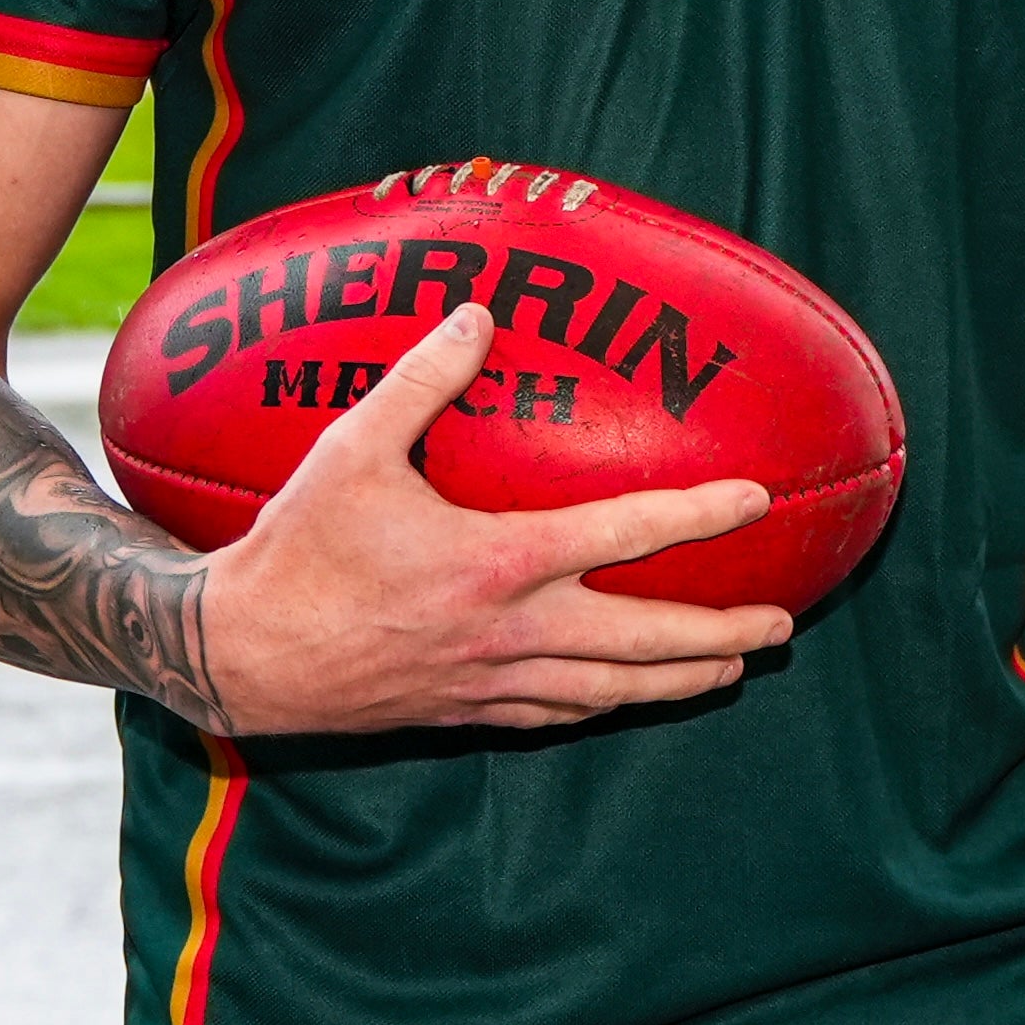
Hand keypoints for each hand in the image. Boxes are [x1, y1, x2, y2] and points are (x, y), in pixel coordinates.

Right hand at [200, 301, 790, 733]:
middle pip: (645, 639)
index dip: (698, 514)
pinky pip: (558, 713)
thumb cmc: (298, 549)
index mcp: (498, 562)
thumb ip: (421, 378)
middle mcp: (511, 631)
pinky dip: (607, 703)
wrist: (243, 657)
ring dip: (681, 680)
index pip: (624, 535)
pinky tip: (626, 696)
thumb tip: (476, 312)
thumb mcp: (350, 448)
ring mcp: (493, 680)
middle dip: (721, 633)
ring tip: (733, 668)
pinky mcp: (467, 711)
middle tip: (782, 625)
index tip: (756, 499)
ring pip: (612, 690)